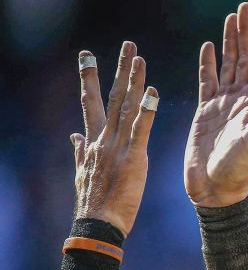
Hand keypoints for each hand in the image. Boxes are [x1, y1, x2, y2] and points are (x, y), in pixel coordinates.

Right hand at [72, 42, 157, 235]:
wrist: (98, 224)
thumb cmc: (95, 202)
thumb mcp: (83, 172)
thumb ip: (80, 151)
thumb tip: (74, 136)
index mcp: (93, 141)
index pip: (91, 102)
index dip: (90, 78)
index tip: (88, 56)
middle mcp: (103, 138)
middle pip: (110, 96)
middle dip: (118, 69)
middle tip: (127, 45)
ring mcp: (116, 146)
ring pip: (125, 107)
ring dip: (133, 81)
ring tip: (139, 58)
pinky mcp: (133, 158)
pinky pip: (140, 130)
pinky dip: (146, 111)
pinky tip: (152, 93)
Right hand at [184, 2, 247, 207]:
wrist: (216, 188)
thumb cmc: (239, 168)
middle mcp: (243, 99)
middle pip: (246, 57)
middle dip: (246, 31)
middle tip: (245, 7)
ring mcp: (224, 103)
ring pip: (228, 64)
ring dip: (229, 41)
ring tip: (230, 18)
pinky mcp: (206, 111)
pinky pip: (207, 80)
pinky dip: (208, 63)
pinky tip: (208, 47)